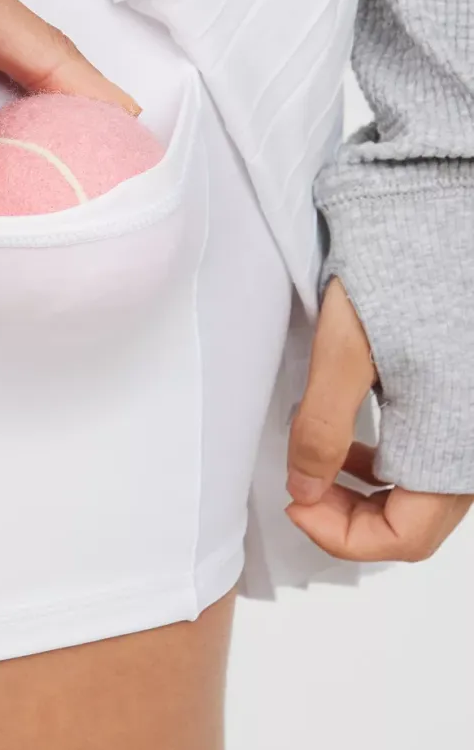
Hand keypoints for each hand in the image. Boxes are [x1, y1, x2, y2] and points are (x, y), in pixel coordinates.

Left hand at [286, 279, 472, 560]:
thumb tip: (302, 491)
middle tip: (300, 486)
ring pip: (427, 490)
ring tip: (322, 457)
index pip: (404, 538)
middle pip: (417, 521)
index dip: (340, 536)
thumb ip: (322, 431)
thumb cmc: (399, 271)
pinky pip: (437, 453)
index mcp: (454, 446)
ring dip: (371, 490)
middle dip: (351, 516)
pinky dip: (394, 460)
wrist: (438, 211)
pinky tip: (358, 431)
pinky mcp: (468, 396)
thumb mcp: (344, 353)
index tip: (293, 502)